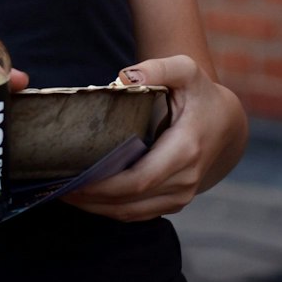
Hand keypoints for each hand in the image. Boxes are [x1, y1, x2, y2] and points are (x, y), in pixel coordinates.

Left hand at [64, 55, 243, 221]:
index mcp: (185, 149)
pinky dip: (110, 209)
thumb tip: (125, 76)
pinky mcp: (174, 202)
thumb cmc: (200, 94)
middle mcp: (185, 179)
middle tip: (56, 187)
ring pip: (132, 212)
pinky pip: (138, 213)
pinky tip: (86, 198)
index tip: (72, 180)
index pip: (140, 178)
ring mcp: (181, 195)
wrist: (226, 124)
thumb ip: (158, 67)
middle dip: (91, 198)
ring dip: (96, 208)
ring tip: (63, 194)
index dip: (104, 185)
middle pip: (130, 200)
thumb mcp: (185, 70)